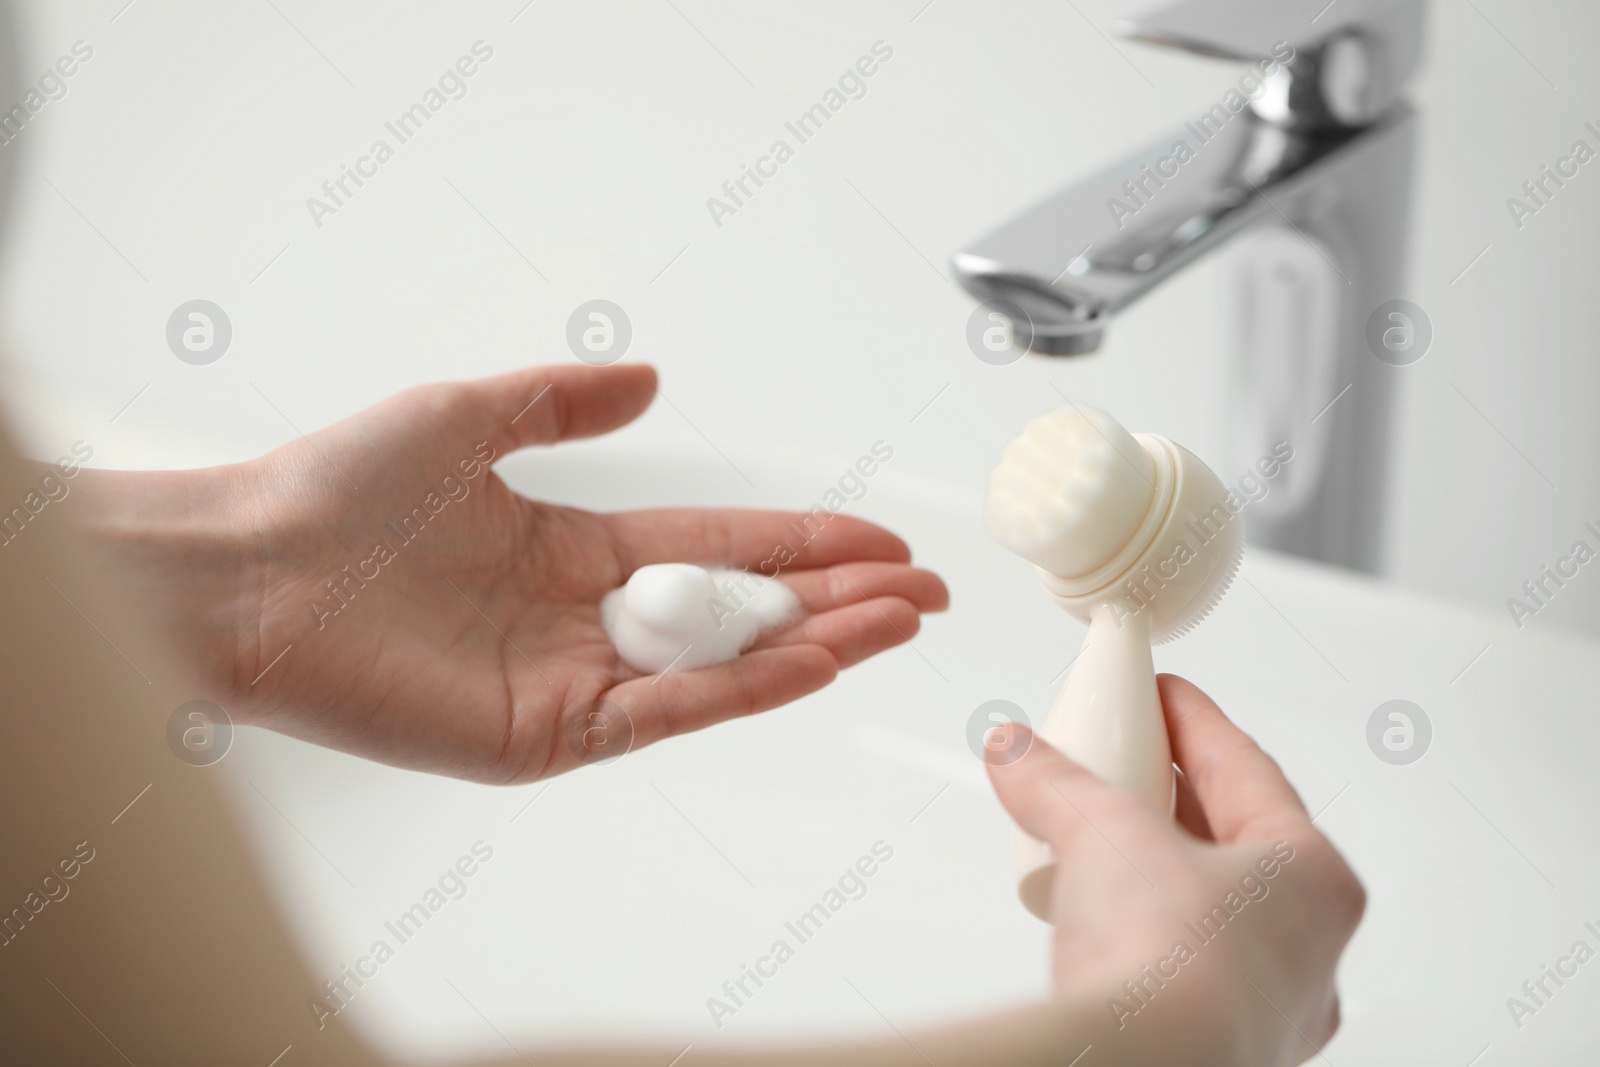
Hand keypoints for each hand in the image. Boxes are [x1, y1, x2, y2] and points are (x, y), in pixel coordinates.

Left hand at [77, 364, 946, 781]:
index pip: (717, 548)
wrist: (247, 569)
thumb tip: (647, 378)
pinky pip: (663, 715)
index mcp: (575, 552)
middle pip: (739, 612)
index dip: (800, 542)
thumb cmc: (335, 493)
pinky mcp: (542, 736)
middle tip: (923, 589)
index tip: (876, 537)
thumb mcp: (467, 415)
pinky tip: (810, 659)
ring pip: (718, 669)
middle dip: (836, 600)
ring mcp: (571, 684)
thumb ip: (562, 401)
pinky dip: (740, 691)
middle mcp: (586, 623)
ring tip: (896, 620)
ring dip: (813, 644)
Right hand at [986, 675, 1364, 1065]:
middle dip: (1167, 794)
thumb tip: (1017, 751)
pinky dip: (1137, 926)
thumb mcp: (1101, 833)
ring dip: (1151, 864)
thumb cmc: (1169, 964)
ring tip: (1094, 833)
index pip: (1249, 771)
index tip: (1159, 695)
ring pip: (1207, 908)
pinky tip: (1094, 915)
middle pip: (1232, 840)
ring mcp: (1264, 1007)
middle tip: (1118, 757)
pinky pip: (1176, 964)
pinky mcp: (1213, 1045)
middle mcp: (1306, 949)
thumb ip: (1057, 783)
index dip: (1193, 723)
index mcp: (1314, 879)